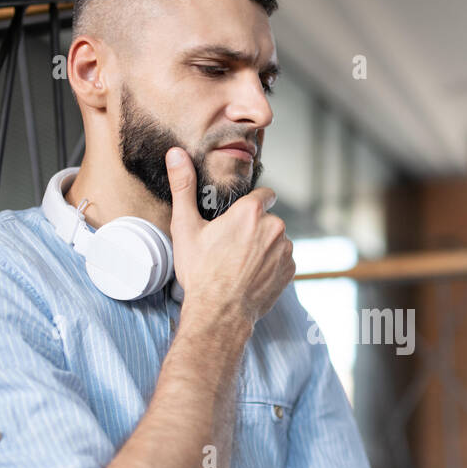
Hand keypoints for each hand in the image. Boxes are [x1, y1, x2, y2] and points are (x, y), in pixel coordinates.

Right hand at [166, 147, 293, 326]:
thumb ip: (183, 186)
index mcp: (251, 212)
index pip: (264, 194)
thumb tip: (176, 154)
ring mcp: (285, 251)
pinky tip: (251, 275)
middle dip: (254, 230)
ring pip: (276, 240)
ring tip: (240, 264)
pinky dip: (271, 265)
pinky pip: (282, 260)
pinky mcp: (290, 271)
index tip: (239, 218)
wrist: (219, 313)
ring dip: (264, 247)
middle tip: (231, 248)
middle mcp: (274, 227)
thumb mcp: (186, 228)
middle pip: (268, 219)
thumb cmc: (201, 273)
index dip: (250, 205)